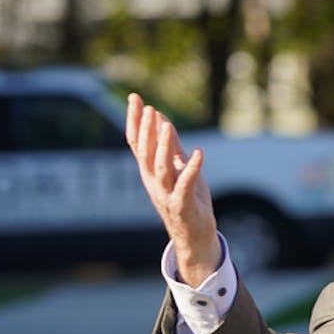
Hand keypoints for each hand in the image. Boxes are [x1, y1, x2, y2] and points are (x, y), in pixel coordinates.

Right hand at [126, 92, 222, 286]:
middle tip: (148, 108)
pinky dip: (192, 169)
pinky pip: (186, 185)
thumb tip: (162, 119)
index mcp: (150, 172)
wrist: (194, 235)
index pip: (137, 142)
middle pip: (145, 153)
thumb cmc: (187, 199)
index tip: (135, 98)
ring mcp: (166, 194)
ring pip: (161, 168)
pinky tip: (200, 153)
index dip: (134, 121)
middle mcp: (154, 182)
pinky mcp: (182, 205)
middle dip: (146, 130)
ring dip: (163, 146)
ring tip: (166, 126)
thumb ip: (170, 146)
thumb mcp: (177, 168)